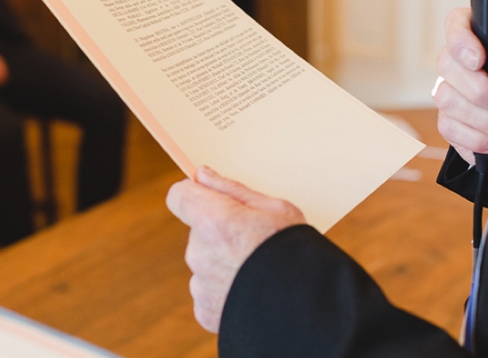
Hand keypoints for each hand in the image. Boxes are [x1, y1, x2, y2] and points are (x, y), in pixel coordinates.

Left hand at [166, 166, 305, 332]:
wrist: (307, 305)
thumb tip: (202, 175)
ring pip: (205, 264)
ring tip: (257, 272)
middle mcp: (199, 252)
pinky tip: (251, 293)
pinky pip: (209, 293)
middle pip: (199, 233)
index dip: (194, 195)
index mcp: (213, 220)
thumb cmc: (295, 251)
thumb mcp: (275, 208)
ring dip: (223, 265)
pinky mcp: (204, 312)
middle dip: (219, 234)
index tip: (209, 199)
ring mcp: (200, 285)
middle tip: (253, 242)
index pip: (180, 196)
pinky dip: (225, 293)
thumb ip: (231, 190)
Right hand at [434, 4, 487, 163]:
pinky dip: (476, 138)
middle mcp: (465, 67)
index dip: (460, 41)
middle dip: (480, 91)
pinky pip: (448, 128)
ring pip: (446, 100)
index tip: (479, 60)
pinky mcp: (451, 124)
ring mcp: (454, 95)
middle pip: (445, 66)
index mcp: (485, 44)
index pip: (456, 25)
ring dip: (484, 119)